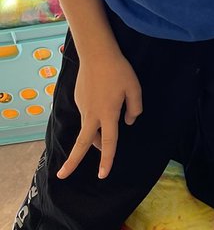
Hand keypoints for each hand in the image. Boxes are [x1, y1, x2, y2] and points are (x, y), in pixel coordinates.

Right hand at [57, 46, 142, 179]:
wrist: (96, 53)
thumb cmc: (119, 70)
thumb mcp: (134, 89)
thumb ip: (135, 108)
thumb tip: (128, 122)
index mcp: (108, 114)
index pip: (108, 143)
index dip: (107, 160)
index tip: (103, 175)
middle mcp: (92, 114)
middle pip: (82, 143)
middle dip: (72, 161)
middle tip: (62, 175)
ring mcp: (82, 107)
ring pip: (87, 128)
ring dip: (91, 137)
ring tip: (99, 140)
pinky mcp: (78, 99)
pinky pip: (87, 114)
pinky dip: (93, 117)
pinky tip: (101, 101)